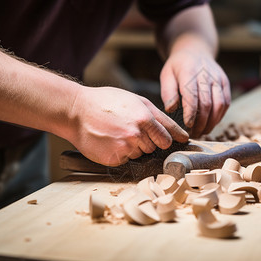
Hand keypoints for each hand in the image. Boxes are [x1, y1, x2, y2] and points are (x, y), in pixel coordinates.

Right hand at [67, 86, 188, 165]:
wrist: (76, 111)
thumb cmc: (107, 102)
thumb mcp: (138, 101)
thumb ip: (162, 118)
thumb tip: (183, 135)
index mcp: (145, 119)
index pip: (166, 140)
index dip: (162, 138)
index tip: (157, 136)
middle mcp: (136, 136)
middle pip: (153, 148)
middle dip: (145, 141)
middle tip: (128, 128)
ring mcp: (124, 149)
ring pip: (139, 155)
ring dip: (132, 147)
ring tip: (117, 133)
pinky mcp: (113, 159)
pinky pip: (125, 160)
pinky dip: (120, 153)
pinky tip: (110, 141)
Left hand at [160, 50, 230, 137]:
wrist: (195, 50)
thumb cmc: (178, 66)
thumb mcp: (167, 74)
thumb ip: (168, 92)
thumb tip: (171, 109)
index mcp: (189, 72)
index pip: (192, 96)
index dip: (191, 114)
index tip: (187, 126)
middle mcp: (206, 75)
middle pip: (207, 104)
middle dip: (201, 122)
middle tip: (194, 134)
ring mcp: (218, 79)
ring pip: (219, 105)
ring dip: (212, 122)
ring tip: (203, 132)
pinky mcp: (225, 83)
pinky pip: (225, 103)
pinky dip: (219, 116)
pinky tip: (211, 123)